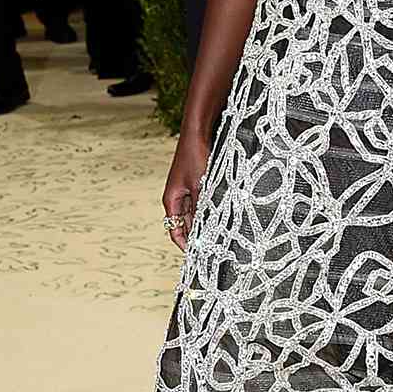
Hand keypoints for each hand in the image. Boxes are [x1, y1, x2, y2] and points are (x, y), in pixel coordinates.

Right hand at [162, 131, 210, 251]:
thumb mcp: (201, 185)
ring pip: (195, 216)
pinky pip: (202, 205)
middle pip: (185, 225)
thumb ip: (202, 207)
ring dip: (204, 226)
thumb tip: (207, 229)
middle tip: (211, 251)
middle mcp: (177, 198)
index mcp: (172, 200)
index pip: (175, 231)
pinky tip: (220, 219)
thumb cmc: (195, 157)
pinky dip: (209, 213)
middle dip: (197, 238)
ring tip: (217, 239)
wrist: (198, 134)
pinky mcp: (197, 185)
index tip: (197, 257)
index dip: (185, 245)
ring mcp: (187, 192)